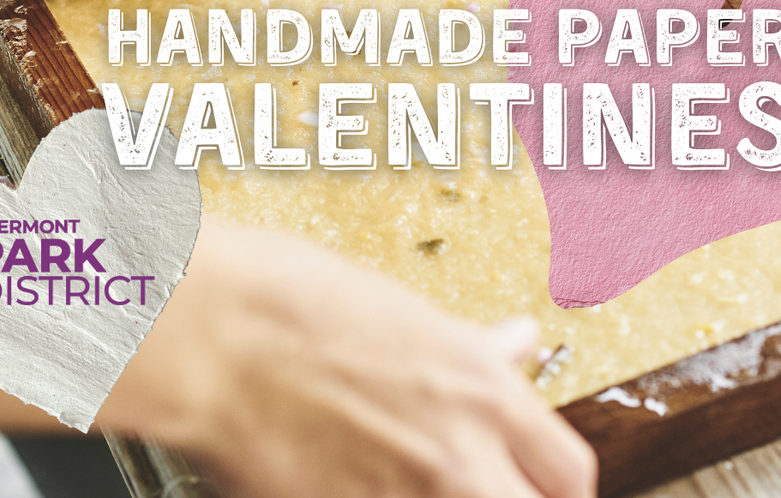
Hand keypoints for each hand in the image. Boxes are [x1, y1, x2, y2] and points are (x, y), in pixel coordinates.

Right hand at [100, 226, 597, 497]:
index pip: (570, 472)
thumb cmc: (295, 303)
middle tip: (493, 487)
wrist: (210, 336)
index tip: (540, 482)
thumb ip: (475, 350)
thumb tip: (517, 343)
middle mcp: (456, 454)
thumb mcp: (408, 313)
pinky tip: (364, 482)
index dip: (558, 484)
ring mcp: (401, 497)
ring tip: (421, 482)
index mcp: (483, 392)